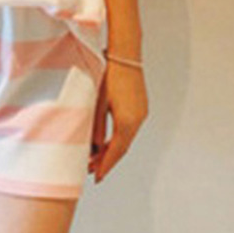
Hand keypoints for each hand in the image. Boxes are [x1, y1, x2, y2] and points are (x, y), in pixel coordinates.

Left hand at [88, 58, 148, 182]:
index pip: (116, 151)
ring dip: (113, 149)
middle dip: (107, 160)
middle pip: (122, 148)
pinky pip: (130, 129)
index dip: (105, 166)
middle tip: (92, 171)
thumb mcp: (97, 102)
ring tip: (97, 158)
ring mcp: (141, 113)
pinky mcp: (141, 106)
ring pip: (126, 139)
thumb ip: (96, 127)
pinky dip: (119, 138)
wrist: (125, 54)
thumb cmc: (108, 74)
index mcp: (127, 121)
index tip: (96, 177)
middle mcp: (138, 120)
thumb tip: (95, 148)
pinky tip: (108, 141)